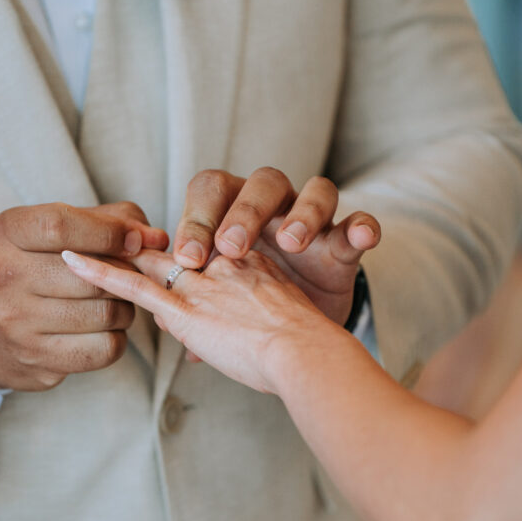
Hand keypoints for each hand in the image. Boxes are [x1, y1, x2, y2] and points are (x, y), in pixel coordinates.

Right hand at [0, 202, 168, 390]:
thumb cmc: (29, 268)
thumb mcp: (51, 231)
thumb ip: (107, 222)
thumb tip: (156, 239)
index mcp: (7, 234)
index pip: (61, 226)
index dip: (108, 232)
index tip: (134, 241)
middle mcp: (4, 277)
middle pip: (92, 276)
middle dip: (125, 276)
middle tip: (129, 278)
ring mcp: (17, 324)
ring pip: (105, 314)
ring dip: (125, 308)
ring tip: (116, 302)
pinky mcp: (36, 361)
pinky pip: (104, 350)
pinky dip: (117, 339)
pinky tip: (105, 329)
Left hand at [61, 248, 347, 394]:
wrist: (307, 352)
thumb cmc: (303, 351)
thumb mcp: (277, 327)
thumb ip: (242, 328)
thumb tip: (200, 351)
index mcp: (248, 264)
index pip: (203, 251)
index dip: (181, 250)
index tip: (161, 250)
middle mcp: (221, 264)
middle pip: (173, 247)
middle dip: (142, 245)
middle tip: (108, 239)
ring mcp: (200, 284)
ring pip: (148, 261)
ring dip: (114, 253)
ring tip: (78, 245)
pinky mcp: (183, 308)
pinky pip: (133, 285)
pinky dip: (100, 273)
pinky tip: (73, 262)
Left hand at [172, 168, 380, 324]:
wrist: (296, 337)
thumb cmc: (246, 311)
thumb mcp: (217, 303)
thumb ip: (190, 302)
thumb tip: (159, 318)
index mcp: (232, 214)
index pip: (211, 192)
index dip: (198, 218)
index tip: (188, 258)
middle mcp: (274, 209)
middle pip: (262, 183)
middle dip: (244, 212)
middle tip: (230, 249)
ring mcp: (314, 223)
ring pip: (316, 191)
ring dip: (302, 214)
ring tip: (292, 242)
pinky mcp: (345, 246)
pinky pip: (361, 223)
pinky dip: (362, 227)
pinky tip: (360, 237)